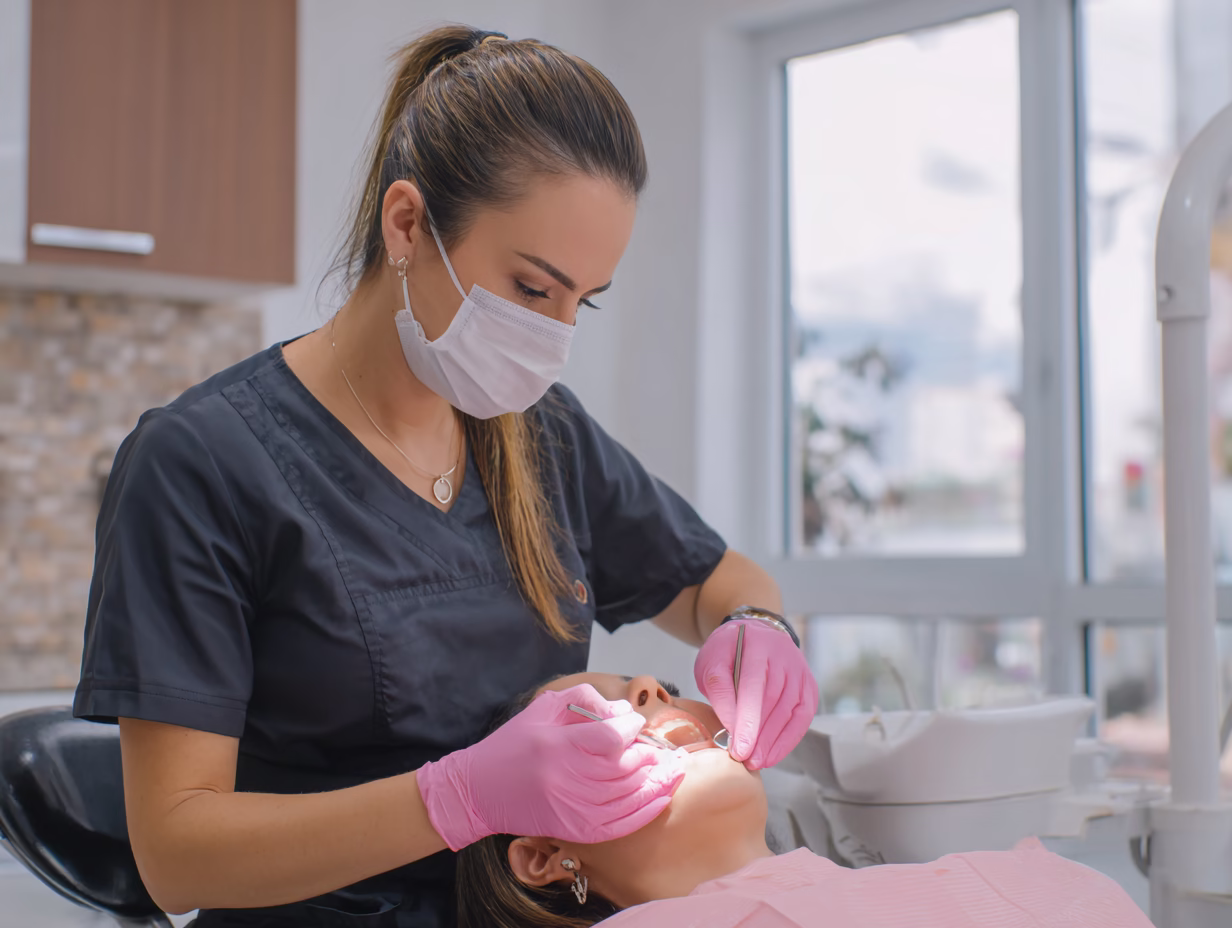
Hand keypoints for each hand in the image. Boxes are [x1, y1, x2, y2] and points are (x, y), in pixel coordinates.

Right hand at [415, 684, 684, 849]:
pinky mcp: (573, 830)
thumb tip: (622, 709)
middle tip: (658, 748)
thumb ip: (584, 701)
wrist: (478, 791)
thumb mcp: (542, 708)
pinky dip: (645, 811)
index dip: (629, 728)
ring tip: (672, 770)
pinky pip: (618, 825)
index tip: (634, 722)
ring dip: (656, 783)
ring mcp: (570, 808)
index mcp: (556, 744)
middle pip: (623, 769)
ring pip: (626, 797)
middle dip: (647, 756)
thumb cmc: (512, 743)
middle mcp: (565, 779)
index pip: (608, 738)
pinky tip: (661, 797)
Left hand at [694, 619, 818, 769]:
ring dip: (774, 741)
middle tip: (745, 760)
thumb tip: (730, 728)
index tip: (739, 748)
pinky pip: (803, 716)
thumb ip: (720, 690)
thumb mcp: (712, 662)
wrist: (755, 633)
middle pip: (774, 701)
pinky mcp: (808, 685)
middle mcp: (784, 656)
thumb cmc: (729, 652)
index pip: (754, 686)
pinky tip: (774, 754)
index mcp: (757, 644)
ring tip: (757, 762)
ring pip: (791, 710)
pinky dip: (789, 738)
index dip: (747, 720)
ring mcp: (800, 670)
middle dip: (760, 736)